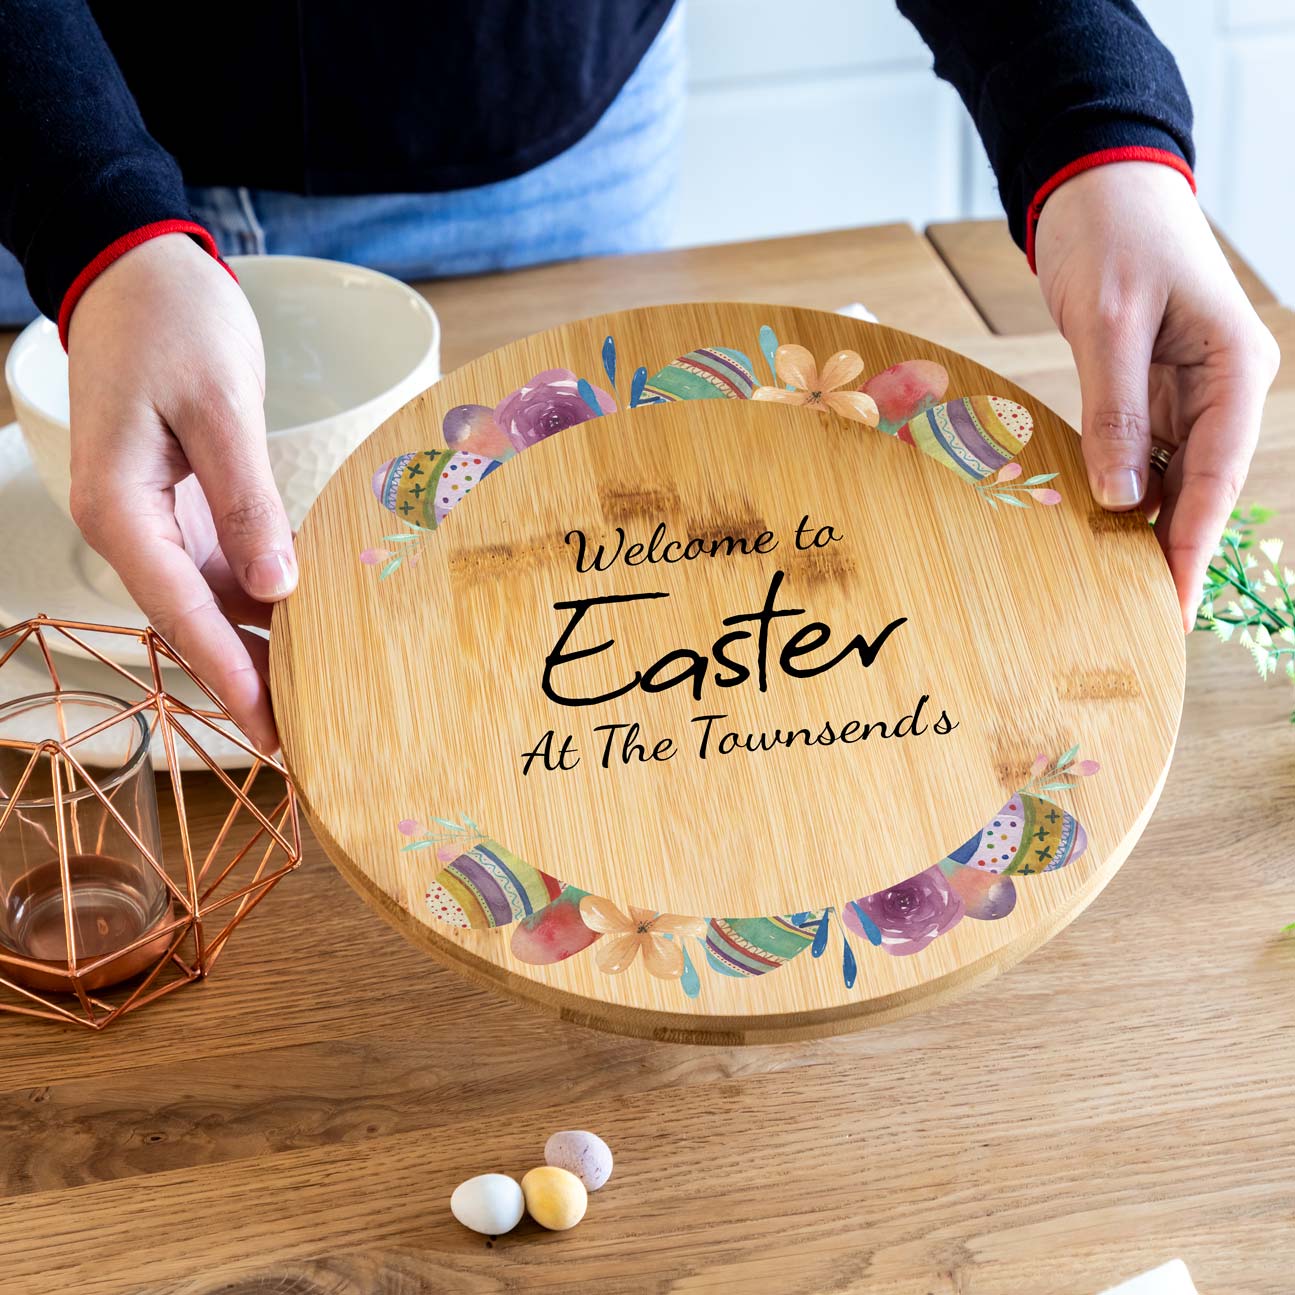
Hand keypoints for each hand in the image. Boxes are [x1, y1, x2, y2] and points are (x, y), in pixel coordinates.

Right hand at [67, 234, 294, 752]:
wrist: (142, 273)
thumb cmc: (172, 324)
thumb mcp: (217, 407)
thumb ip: (245, 499)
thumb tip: (275, 587)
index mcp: (119, 509)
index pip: (179, 613)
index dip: (228, 674)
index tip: (272, 728)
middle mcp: (129, 527)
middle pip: (192, 622)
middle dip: (245, 678)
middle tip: (306, 734)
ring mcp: (153, 520)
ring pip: (208, 603)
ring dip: (257, 644)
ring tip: (319, 690)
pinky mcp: (182, 507)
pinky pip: (220, 569)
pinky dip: (262, 598)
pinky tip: (309, 621)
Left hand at [1035, 162, 1280, 629]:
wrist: (1093, 182)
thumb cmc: (1112, 233)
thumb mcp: (1110, 322)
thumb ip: (1115, 409)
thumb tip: (1119, 497)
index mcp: (1236, 367)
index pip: (1215, 477)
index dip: (1190, 547)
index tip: (1169, 606)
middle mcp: (1220, 387)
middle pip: (1197, 489)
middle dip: (1169, 553)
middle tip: (1138, 621)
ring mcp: (1185, 390)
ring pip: (1168, 478)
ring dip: (1142, 529)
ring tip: (1111, 592)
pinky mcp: (1146, 389)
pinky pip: (1138, 453)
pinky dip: (1118, 490)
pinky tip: (1095, 530)